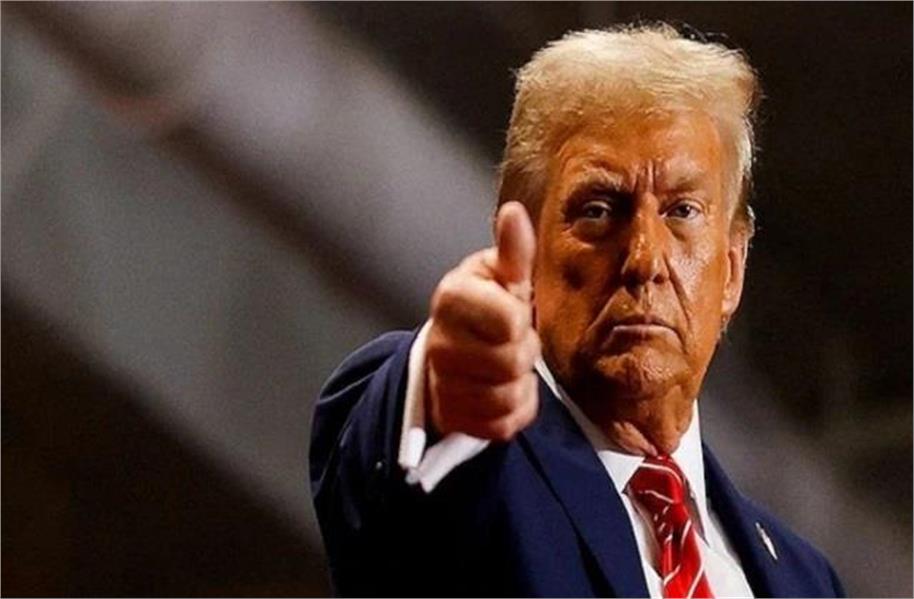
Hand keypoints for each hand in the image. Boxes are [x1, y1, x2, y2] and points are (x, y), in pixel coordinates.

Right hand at [426, 201, 539, 440]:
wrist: (456, 351)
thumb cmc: (487, 306)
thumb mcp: (501, 275)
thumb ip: (512, 250)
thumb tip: (513, 213)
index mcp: (451, 296)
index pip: (508, 319)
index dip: (520, 318)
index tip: (513, 312)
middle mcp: (439, 341)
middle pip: (511, 362)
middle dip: (524, 353)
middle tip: (515, 342)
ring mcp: (442, 383)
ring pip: (506, 397)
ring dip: (520, 385)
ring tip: (509, 367)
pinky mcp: (453, 416)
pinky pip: (501, 426)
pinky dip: (514, 411)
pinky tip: (503, 391)